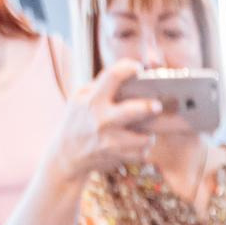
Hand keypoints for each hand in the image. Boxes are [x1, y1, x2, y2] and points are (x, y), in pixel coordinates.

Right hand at [47, 60, 161, 184]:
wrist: (67, 155)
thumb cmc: (78, 120)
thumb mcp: (80, 98)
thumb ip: (100, 87)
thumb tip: (127, 75)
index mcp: (92, 100)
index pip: (112, 76)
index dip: (127, 68)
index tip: (138, 67)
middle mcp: (102, 120)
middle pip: (131, 111)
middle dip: (147, 107)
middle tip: (158, 105)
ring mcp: (110, 141)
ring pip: (142, 138)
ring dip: (150, 133)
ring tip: (149, 129)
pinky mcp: (117, 157)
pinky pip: (140, 153)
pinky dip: (144, 148)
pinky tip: (140, 142)